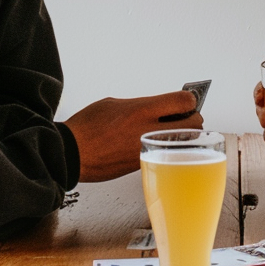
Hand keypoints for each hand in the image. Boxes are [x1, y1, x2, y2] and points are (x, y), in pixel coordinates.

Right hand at [65, 91, 201, 181]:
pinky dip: (167, 150)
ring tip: (171, 132)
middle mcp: (149, 131)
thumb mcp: (114, 104)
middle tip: (185, 118)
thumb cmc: (87, 127)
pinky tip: (156, 146)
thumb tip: (157, 109)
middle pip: (194, 125)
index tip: (187, 101)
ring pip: (183, 144)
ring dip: (183, 138)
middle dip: (193, 120)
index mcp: (141, 110)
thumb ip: (140, 106)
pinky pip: (166, 155)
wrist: (70, 154)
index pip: (184, 102)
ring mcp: (148, 150)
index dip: (190, 100)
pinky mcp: (142, 166)